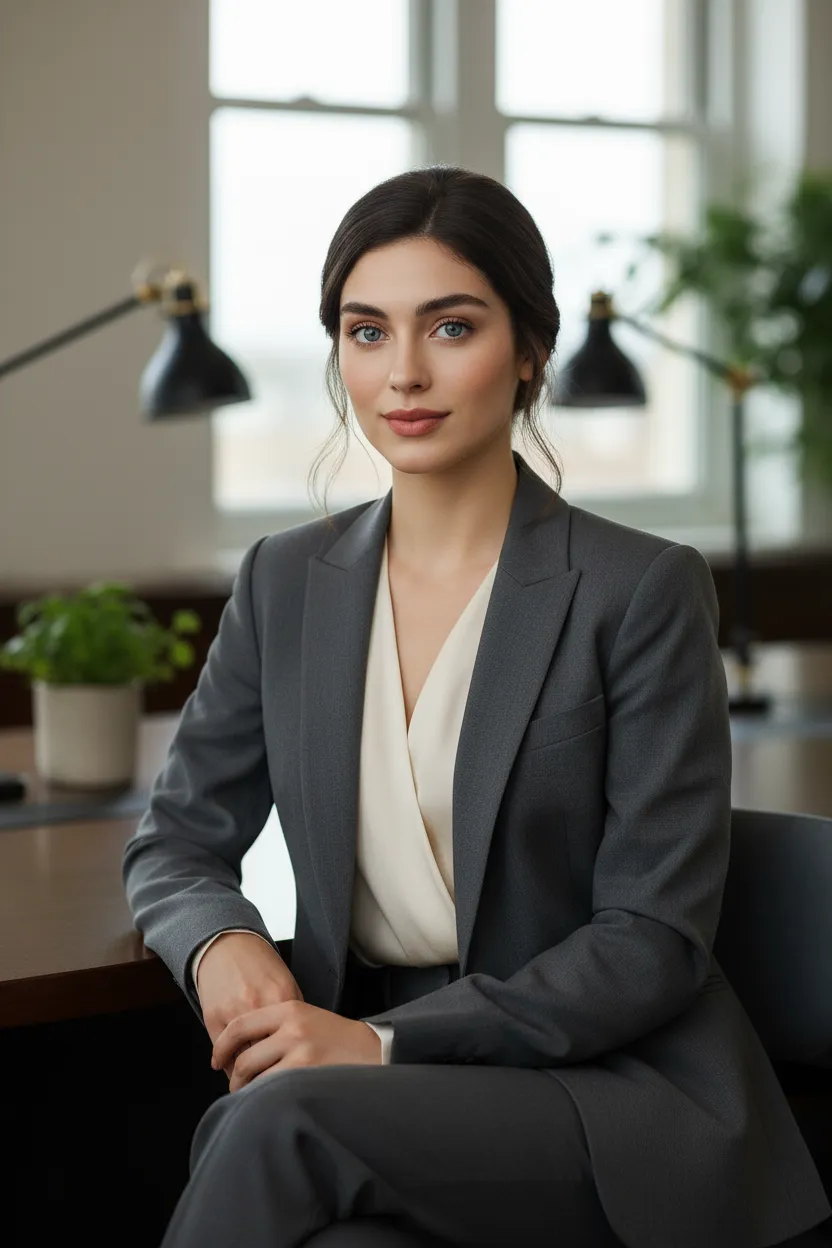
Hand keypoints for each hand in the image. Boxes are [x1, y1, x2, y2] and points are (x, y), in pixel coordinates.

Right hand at [196, 932, 304, 1080]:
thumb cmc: (260, 968)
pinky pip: (222, 1053)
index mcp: (282, 998)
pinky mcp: (214, 1016)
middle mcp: (258, 1005)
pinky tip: (231, 1069)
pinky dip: (227, 1065)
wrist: (228, 946)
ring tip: (250, 1085)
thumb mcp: (286, 986)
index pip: (290, 1045)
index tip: (293, 1080)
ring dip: (246, 1076)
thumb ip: (292, 1018)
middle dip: (268, 1076)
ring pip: (242, 1060)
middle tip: (271, 1089)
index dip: (292, 1067)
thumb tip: (299, 1054)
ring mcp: (234, 1011)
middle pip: (267, 1056)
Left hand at [211, 1000, 382, 1090]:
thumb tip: (238, 1051)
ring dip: (247, 1093)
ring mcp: (301, 1051)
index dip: (222, 1046)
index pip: (240, 1026)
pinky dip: (263, 1101)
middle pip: (244, 1057)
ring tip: (251, 1099)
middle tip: (236, 1088)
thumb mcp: (306, 1019)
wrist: (375, 1050)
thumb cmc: (337, 1039)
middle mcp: (292, 1027)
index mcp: (289, 1008)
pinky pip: (272, 1092)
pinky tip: (267, 1104)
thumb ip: (275, 1028)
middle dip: (235, 1079)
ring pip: (255, 1078)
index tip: (217, 1060)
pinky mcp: (308, 1074)